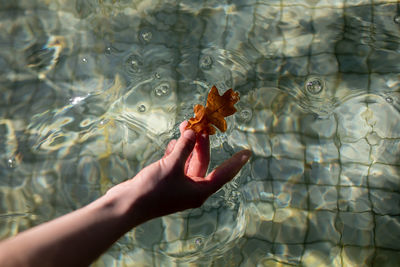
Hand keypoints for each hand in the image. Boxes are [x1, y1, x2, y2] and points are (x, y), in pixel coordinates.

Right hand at [107, 121, 250, 222]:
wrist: (127, 205)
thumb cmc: (152, 189)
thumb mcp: (171, 165)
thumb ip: (184, 147)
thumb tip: (194, 132)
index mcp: (199, 191)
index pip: (223, 174)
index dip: (235, 162)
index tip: (248, 152)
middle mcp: (192, 190)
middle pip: (202, 161)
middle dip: (201, 142)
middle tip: (199, 123)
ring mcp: (178, 186)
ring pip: (188, 161)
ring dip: (186, 145)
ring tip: (184, 127)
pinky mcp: (166, 182)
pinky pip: (176, 164)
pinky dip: (175, 152)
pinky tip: (173, 143)